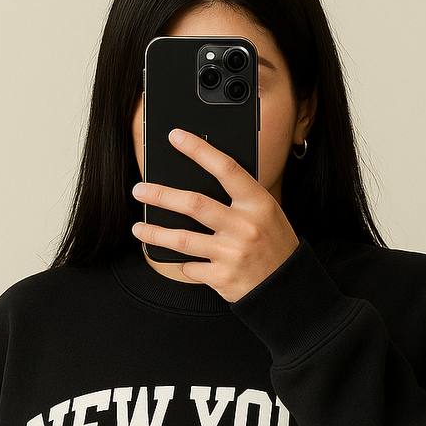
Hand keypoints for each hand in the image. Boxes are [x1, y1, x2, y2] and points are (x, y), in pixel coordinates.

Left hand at [131, 127, 299, 301]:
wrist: (287, 288)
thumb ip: (240, 198)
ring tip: (139, 228)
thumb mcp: (267, 214)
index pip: (226, 168)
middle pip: (194, 204)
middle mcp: (245, 226)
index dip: (199, 150)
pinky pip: (191, 267)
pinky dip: (185, 264)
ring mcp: (232, 254)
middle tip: (140, 190)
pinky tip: (182, 261)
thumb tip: (197, 178)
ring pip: (182, 239)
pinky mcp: (222, 278)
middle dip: (161, 195)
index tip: (176, 137)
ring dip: (155, 233)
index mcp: (258, 204)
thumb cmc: (274, 244)